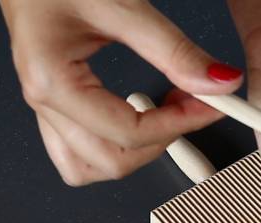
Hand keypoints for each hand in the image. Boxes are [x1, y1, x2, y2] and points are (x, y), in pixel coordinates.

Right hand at [0, 0, 242, 185]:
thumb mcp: (122, 4)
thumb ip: (173, 50)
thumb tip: (217, 83)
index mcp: (52, 82)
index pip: (130, 133)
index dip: (180, 124)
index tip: (213, 106)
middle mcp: (43, 102)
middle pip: (112, 162)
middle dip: (162, 142)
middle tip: (193, 108)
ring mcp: (45, 105)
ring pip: (90, 167)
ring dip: (134, 153)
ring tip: (162, 117)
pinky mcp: (54, 101)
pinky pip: (80, 150)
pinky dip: (114, 145)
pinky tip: (137, 118)